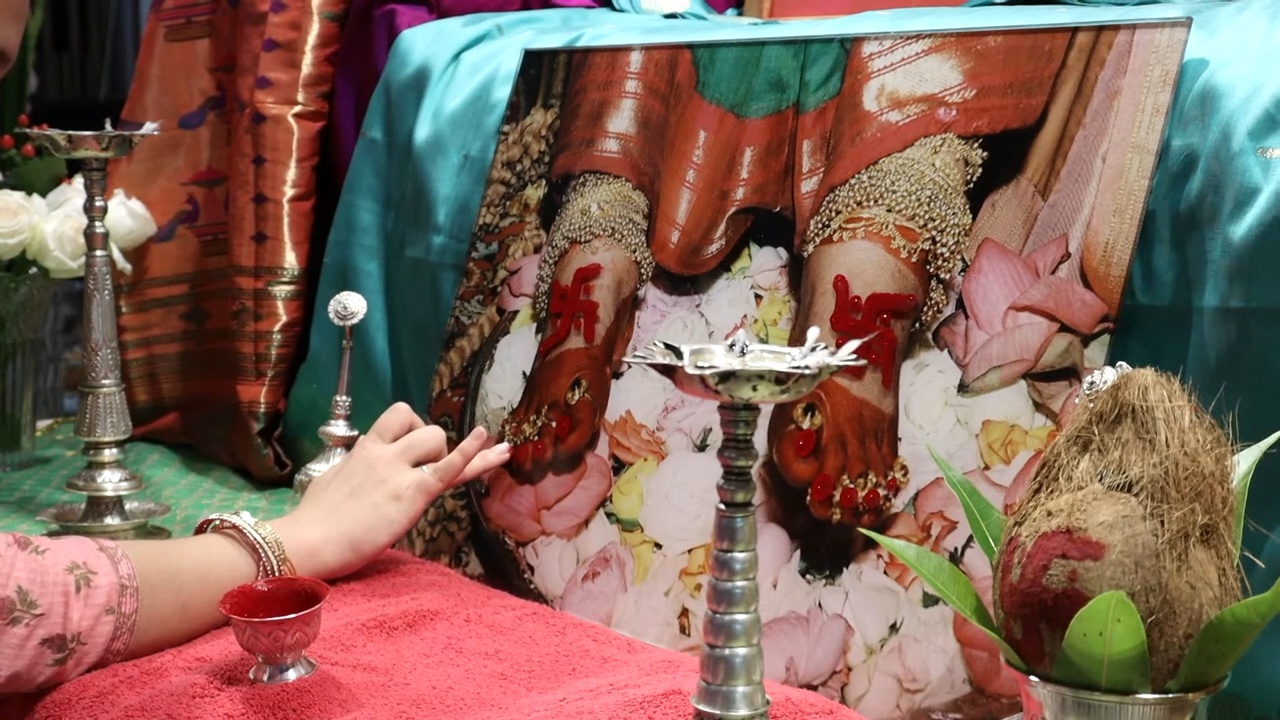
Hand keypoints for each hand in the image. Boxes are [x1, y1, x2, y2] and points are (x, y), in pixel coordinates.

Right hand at [274, 403, 510, 579]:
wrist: (307, 541)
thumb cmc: (314, 520)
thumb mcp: (333, 480)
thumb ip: (354, 470)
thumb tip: (357, 472)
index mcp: (364, 448)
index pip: (399, 419)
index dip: (414, 429)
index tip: (416, 448)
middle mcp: (383, 452)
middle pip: (423, 427)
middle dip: (431, 446)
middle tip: (423, 474)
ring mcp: (398, 471)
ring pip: (437, 440)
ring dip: (445, 456)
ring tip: (430, 484)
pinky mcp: (412, 494)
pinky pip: (449, 468)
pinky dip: (474, 456)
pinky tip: (498, 448)